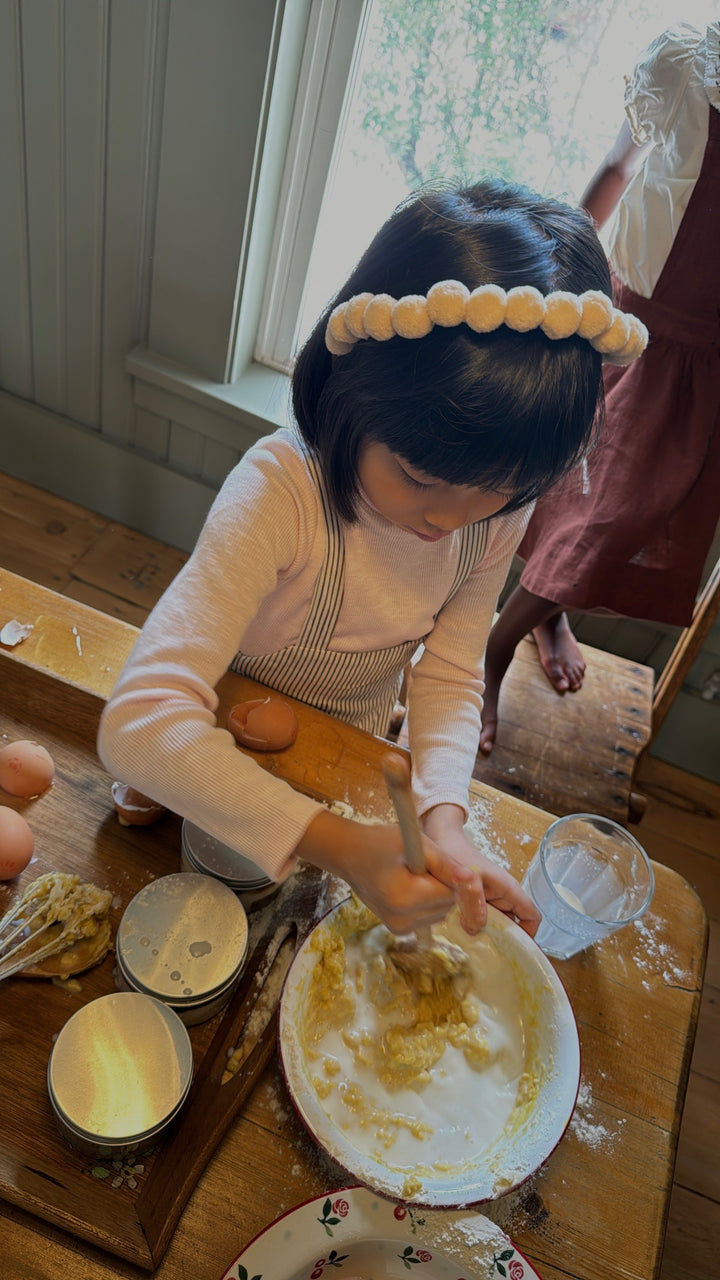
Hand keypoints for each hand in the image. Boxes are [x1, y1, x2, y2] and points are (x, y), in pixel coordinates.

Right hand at [295, 809, 466, 935]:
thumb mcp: (416, 844)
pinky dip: (424, 903)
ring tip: (411, 875)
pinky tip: (407, 887)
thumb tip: (471, 878)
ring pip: (439, 913)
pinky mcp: (397, 930)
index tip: (429, 859)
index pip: (449, 893)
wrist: (348, 855)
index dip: (445, 874)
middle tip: (418, 866)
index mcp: (406, 898)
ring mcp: (399, 928)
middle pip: (446, 905)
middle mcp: (402, 920)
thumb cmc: (380, 843)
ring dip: (434, 895)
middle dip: (440, 885)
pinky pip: (427, 917)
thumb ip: (445, 863)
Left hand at [422, 803, 540, 937]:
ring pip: (497, 925)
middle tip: (488, 953)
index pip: (532, 917)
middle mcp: (503, 897)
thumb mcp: (468, 878)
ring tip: (473, 947)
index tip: (514, 949)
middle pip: (514, 926)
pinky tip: (461, 935)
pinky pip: (482, 920)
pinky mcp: (476, 903)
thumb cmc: (458, 855)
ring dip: (487, 936)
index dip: (529, 934)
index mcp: (509, 890)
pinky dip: (475, 928)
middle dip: (504, 940)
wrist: (440, 843)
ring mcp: (490, 900)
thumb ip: (474, 902)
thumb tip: (477, 928)